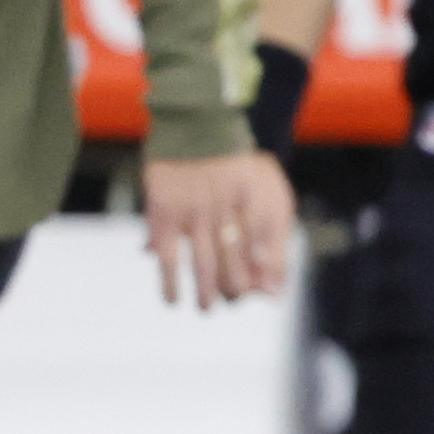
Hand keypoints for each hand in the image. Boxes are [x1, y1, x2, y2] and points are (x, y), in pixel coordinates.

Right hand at [142, 150, 295, 307]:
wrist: (192, 123)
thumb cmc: (229, 158)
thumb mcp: (259, 182)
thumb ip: (267, 224)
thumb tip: (270, 266)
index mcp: (253, 199)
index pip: (261, 247)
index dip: (261, 274)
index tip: (262, 295)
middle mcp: (225, 208)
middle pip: (235, 260)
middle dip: (236, 287)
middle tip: (233, 304)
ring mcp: (193, 212)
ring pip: (205, 263)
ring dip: (206, 291)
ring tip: (206, 310)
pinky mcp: (163, 214)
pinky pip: (170, 257)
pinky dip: (170, 281)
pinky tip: (172, 299)